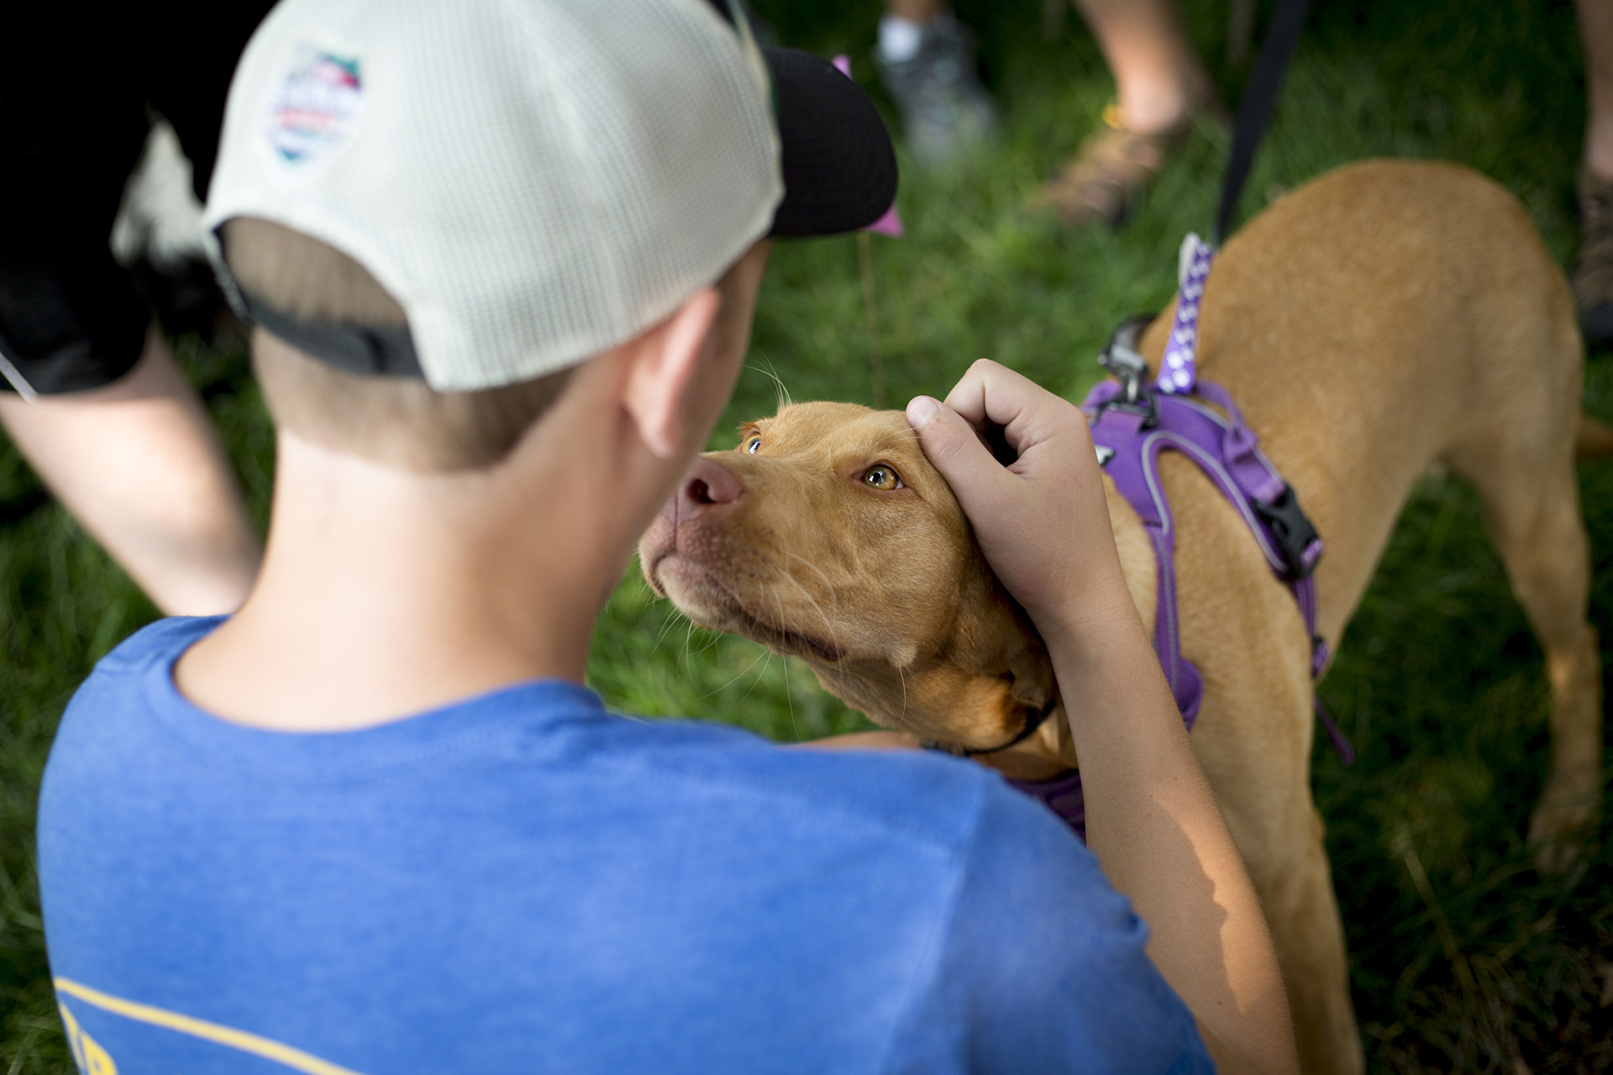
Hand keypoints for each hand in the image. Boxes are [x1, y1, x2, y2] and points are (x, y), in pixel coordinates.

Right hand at [905, 360, 1136, 653]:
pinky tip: (993, 503)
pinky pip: (1002, 444)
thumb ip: (951, 448)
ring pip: (990, 420)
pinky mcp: (1049, 465)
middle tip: (970, 485)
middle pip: (986, 393)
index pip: (982, 380)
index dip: (954, 414)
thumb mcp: (988, 501)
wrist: (1083, 606)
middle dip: (962, 432)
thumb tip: (917, 405)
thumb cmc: (1042, 557)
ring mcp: (1057, 443)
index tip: (958, 467)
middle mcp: (1060, 420)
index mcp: (1054, 418)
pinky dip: (985, 466)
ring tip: (984, 497)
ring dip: (972, 452)